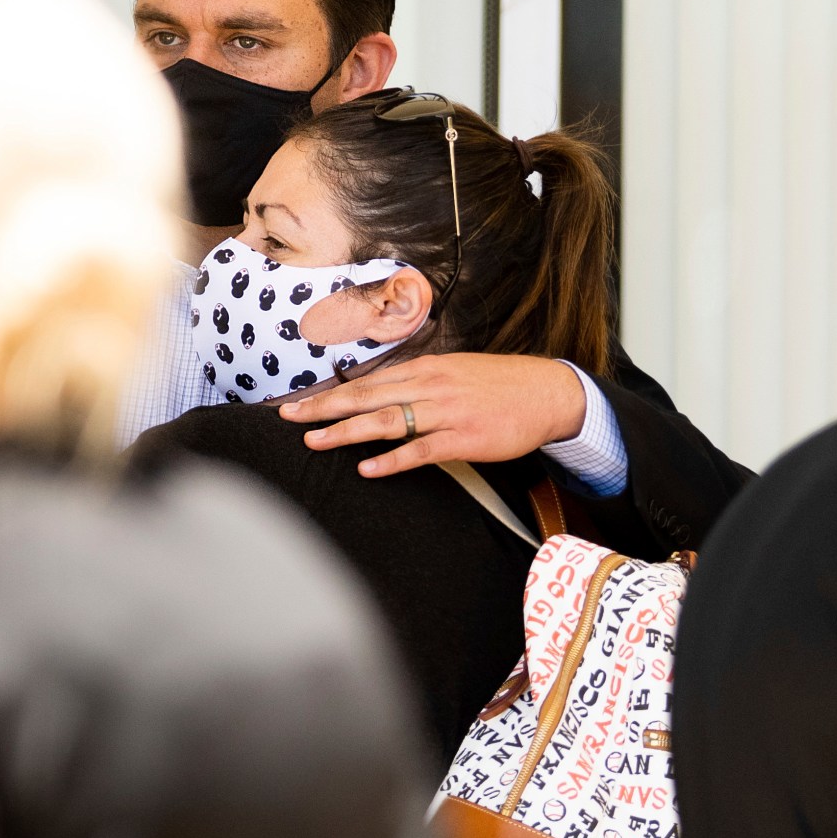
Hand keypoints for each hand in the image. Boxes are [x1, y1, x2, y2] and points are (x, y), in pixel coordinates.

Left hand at [277, 351, 585, 476]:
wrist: (548, 392)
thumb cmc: (500, 386)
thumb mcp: (454, 373)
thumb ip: (417, 383)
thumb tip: (382, 394)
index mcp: (425, 369)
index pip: (367, 382)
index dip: (330, 394)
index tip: (297, 403)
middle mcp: (430, 385)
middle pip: (367, 396)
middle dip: (324, 408)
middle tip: (288, 418)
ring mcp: (447, 412)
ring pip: (387, 420)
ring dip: (348, 432)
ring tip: (315, 442)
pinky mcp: (464, 438)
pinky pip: (421, 450)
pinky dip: (393, 459)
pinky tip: (368, 469)